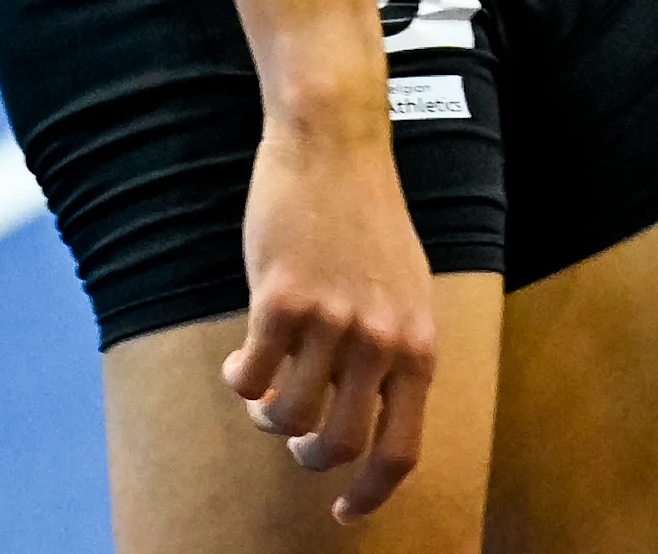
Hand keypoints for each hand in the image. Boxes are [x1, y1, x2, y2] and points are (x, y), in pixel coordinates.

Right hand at [221, 114, 439, 523]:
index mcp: (419, 347)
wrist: (334, 146)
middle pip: (341, 445)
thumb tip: (370, 415)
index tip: (345, 511)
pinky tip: (238, 365)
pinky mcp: (281, 298)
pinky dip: (238, 381)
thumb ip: (394, 351)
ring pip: (289, 413)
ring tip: (261, 394)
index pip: (401, 453)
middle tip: (295, 442)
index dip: (370, 495)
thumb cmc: (366, 218)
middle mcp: (381, 343)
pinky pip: (251, 373)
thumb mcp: (405, 292)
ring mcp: (331, 322)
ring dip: (268, 416)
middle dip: (310, 457)